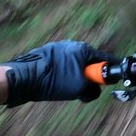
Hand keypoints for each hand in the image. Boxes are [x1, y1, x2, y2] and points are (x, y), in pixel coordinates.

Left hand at [0, 41, 115, 106]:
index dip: (110, 70)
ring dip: (76, 74)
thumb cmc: (54, 81)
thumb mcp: (80, 89)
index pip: (105, 59)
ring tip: (68, 87)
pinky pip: (62, 63)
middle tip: (87, 87)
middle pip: (89, 61)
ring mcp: (57, 47)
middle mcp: (72, 45)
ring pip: (75, 63)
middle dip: (91, 74)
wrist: (23, 78)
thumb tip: (95, 90)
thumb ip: (94, 89)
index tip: (112, 79)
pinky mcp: (46, 53)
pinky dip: (64, 72)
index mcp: (83, 49)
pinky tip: (56, 83)